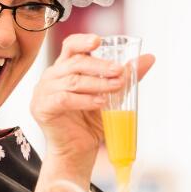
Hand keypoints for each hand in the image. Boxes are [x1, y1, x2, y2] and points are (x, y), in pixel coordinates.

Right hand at [31, 33, 154, 171]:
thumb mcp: (112, 95)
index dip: (83, 40)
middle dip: (100, 66)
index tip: (99, 40)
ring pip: (72, 80)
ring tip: (115, 87)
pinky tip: (100, 102)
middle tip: (119, 71)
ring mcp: (43, 92)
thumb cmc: (90, 122)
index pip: (71, 46)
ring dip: (97, 83)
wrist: (78, 151)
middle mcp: (52, 76)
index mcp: (65, 68)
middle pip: (75, 62)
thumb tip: (149, 58)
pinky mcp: (42, 108)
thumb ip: (125, 76)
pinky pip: (64, 99)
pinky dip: (84, 100)